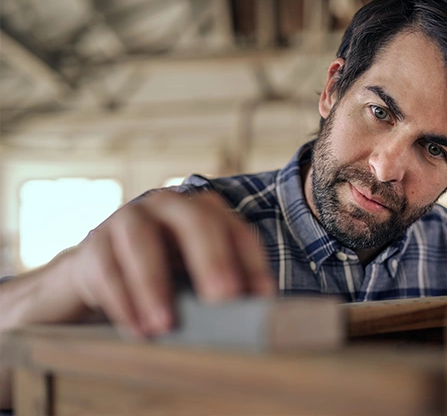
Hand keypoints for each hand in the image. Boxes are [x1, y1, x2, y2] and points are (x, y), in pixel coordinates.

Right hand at [65, 190, 274, 336]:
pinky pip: (107, 269)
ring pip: (142, 241)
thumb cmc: (166, 271)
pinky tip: (136, 330)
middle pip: (196, 222)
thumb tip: (256, 310)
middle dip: (213, 260)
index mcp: (205, 210)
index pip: (238, 231)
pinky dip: (122, 302)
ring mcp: (129, 218)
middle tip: (223, 300)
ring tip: (166, 326)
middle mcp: (170, 205)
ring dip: (155, 285)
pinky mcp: (96, 244)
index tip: (262, 298)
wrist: (103, 270)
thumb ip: (227, 285)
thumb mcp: (199, 275)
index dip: (253, 263)